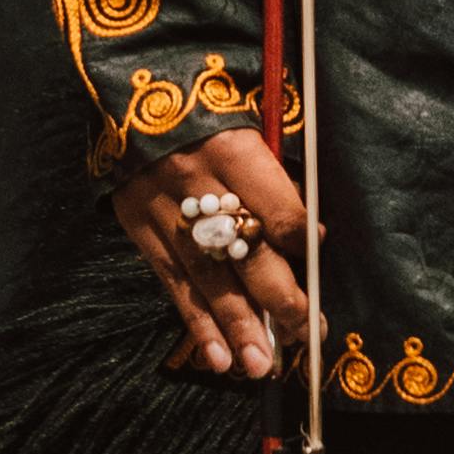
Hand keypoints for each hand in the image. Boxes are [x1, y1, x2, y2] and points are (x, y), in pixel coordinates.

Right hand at [110, 121, 310, 379]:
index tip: (317, 265)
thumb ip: (277, 176)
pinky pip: (172, 282)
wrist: (137, 87)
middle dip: (280, 302)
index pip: (278, 213)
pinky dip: (196, 323)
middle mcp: (197, 184)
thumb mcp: (254, 120)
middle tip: (305, 338)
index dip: (301, 244)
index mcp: (234, 149)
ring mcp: (164, 209)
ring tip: (259, 366)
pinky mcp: (139, 225)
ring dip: (237, 327)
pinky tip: (217, 357)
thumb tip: (308, 236)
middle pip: (246, 253)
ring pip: (208, 278)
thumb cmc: (214, 105)